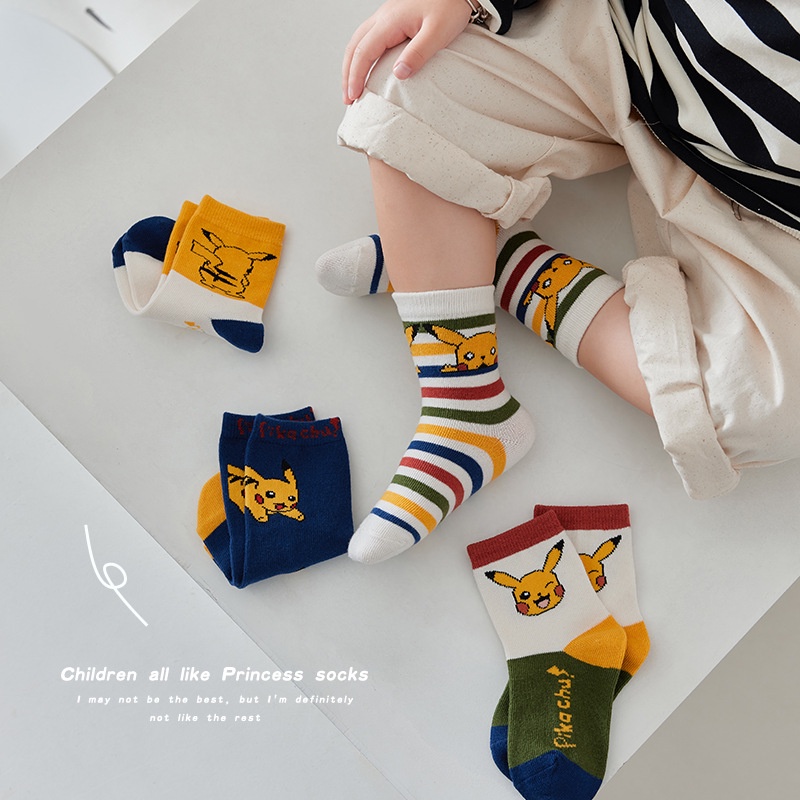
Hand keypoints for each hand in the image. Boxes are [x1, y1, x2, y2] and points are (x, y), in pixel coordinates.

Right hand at [342, 0, 471, 103]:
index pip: (364, 52)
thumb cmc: (451, 7)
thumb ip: (418, 53)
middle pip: (354, 47)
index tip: (354, 96)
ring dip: (351, 65)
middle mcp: (382, 17)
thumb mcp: (438, 32)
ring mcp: (385, 16)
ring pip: (358, 41)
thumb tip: (398, 74)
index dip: (356, 76)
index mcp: (390, 21)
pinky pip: (368, 38)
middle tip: (348, 99)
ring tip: (352, 87)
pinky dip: (360, 55)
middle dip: (347, 74)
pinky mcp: (392, 18)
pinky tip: (365, 67)